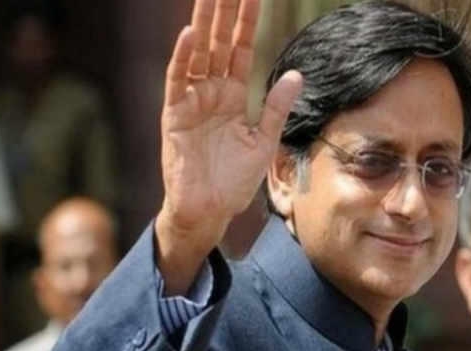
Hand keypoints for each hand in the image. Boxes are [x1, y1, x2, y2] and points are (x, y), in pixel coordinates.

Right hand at [156, 0, 302, 293]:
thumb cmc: (233, 182)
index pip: (241, 50)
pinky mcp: (174, 116)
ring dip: (203, 24)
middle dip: (224, 12)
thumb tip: (296, 74)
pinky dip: (182, 58)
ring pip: (197, 53)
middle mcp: (211, 92)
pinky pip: (177, 81)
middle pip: (219, 43)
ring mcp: (191, 101)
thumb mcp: (263, 141)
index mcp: (233, 96)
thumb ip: (277, 107)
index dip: (247, 23)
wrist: (209, 211)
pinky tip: (189, 35)